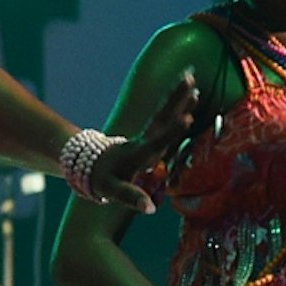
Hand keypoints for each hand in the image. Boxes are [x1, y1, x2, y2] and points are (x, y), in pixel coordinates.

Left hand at [85, 70, 209, 210]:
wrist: (92, 164)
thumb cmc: (104, 180)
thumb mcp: (113, 191)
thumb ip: (131, 198)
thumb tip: (149, 208)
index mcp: (139, 154)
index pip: (158, 141)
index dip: (172, 132)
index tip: (186, 118)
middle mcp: (145, 140)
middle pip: (162, 117)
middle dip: (175, 99)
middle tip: (189, 79)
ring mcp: (148, 134)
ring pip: (165, 112)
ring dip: (178, 95)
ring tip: (191, 76)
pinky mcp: (151, 133)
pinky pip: (166, 115)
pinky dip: (177, 103)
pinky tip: (192, 93)